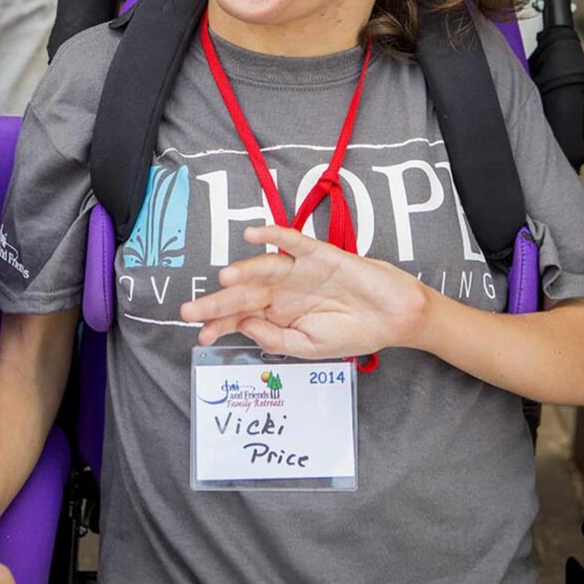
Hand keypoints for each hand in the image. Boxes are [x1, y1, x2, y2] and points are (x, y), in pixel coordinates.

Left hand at [180, 225, 426, 358]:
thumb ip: (277, 339)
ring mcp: (298, 271)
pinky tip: (252, 235)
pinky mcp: (318, 255)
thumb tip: (245, 327)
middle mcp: (282, 290)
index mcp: (278, 313)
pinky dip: (273, 235)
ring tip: (224, 280)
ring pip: (263, 269)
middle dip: (217, 302)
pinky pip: (292, 241)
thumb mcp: (310, 348)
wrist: (392, 319)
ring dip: (243, 272)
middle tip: (190, 310)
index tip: (201, 336)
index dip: (220, 324)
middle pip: (244, 293)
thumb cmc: (352, 332)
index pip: (241, 316)